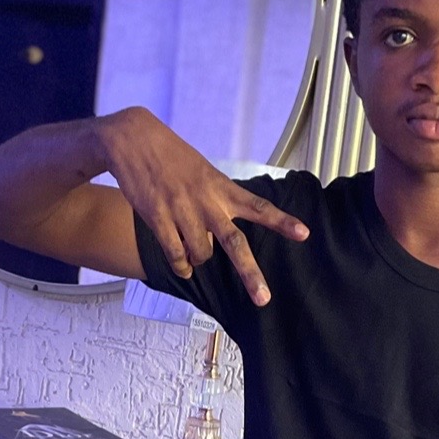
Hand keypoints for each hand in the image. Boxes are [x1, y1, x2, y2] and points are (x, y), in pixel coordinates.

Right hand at [97, 107, 307, 305]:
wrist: (134, 140)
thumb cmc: (172, 156)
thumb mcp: (204, 171)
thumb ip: (218, 200)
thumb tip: (218, 239)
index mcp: (222, 188)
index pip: (259, 207)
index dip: (282, 222)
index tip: (304, 234)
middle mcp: (207, 202)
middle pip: (235, 244)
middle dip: (251, 274)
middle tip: (263, 298)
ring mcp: (183, 212)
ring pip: (201, 254)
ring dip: (199, 259)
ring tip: (191, 249)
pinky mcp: (159, 218)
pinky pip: (176, 255)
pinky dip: (181, 266)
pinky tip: (183, 267)